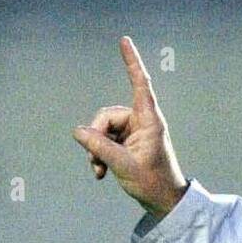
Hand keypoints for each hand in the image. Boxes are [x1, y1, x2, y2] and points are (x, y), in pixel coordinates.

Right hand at [72, 36, 188, 218]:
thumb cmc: (152, 183)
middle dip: (97, 138)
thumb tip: (78, 131)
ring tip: (99, 170)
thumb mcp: (123, 165)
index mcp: (150, 121)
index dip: (132, 62)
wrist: (163, 202)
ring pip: (103, 130)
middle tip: (95, 161)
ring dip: (96, 150)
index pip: (140, 84)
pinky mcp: (127, 142)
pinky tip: (100, 172)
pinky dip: (99, 155)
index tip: (125, 40)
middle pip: (107, 116)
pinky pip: (105, 141)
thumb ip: (100, 147)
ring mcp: (133, 132)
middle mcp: (141, 122)